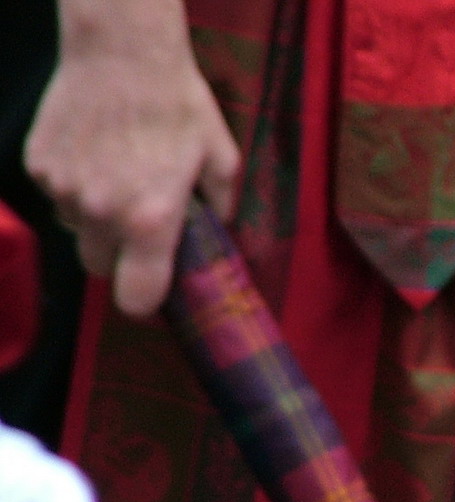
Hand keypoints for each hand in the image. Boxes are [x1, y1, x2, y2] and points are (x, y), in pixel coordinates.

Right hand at [24, 0, 238, 315]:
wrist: (122, 52)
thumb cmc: (178, 106)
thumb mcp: (221, 161)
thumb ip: (221, 210)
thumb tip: (222, 237)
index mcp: (150, 221)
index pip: (135, 298)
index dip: (145, 302)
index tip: (152, 293)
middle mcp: (101, 213)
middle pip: (98, 268)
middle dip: (118, 258)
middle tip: (139, 230)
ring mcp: (63, 189)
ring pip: (76, 230)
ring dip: (96, 220)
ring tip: (120, 180)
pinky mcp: (39, 164)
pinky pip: (57, 195)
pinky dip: (75, 186)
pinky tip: (97, 156)